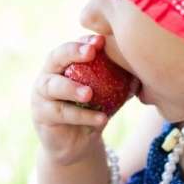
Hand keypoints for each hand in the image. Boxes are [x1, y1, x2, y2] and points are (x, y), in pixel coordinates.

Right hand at [30, 34, 109, 165]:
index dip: (86, 41)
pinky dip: (82, 116)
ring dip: (72, 88)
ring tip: (89, 94)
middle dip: (73, 52)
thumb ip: (119, 82)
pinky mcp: (42, 115)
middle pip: (56, 57)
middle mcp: (49, 74)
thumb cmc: (93, 110)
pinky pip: (62, 113)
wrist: (77, 144)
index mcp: (64, 63)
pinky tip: (101, 119)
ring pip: (54, 86)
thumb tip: (142, 74)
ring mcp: (41, 95)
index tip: (102, 40)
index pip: (74, 45)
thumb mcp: (107, 95)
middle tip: (91, 53)